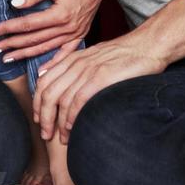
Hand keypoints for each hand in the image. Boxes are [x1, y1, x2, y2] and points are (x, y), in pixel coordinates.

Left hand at [0, 0, 112, 62]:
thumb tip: (14, 3)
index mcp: (60, 14)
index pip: (27, 25)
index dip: (7, 29)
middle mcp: (68, 28)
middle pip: (33, 39)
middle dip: (11, 45)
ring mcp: (75, 33)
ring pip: (45, 48)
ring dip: (25, 54)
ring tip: (7, 58)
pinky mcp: (80, 34)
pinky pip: (66, 54)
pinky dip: (53, 63)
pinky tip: (41, 72)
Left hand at [32, 34, 165, 143]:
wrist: (147, 45)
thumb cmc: (124, 54)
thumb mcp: (93, 55)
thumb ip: (73, 65)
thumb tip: (51, 74)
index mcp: (72, 58)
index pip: (44, 81)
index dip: (38, 103)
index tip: (39, 120)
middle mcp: (76, 63)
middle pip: (48, 92)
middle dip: (44, 117)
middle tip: (46, 134)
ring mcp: (88, 70)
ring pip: (62, 99)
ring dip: (58, 123)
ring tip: (61, 138)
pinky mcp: (101, 77)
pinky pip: (79, 100)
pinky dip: (72, 117)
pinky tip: (73, 129)